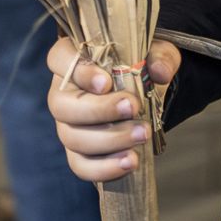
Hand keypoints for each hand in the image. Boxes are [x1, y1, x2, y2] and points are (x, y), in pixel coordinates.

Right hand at [44, 36, 180, 181]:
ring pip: (72, 137)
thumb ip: (160, 56)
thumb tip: (160, 72)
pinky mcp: (78, 151)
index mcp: (73, 58)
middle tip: (133, 107)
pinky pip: (80, 165)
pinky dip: (104, 168)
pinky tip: (130, 161)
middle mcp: (63, 91)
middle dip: (98, 110)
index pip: (59, 59)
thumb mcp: (156, 53)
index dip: (79, 72)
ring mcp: (67, 124)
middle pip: (61, 105)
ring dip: (109, 140)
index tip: (106, 82)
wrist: (145, 94)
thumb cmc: (142, 65)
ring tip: (142, 135)